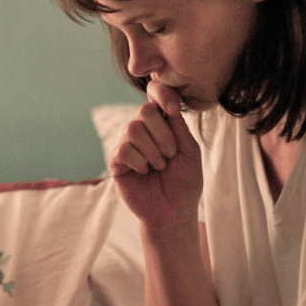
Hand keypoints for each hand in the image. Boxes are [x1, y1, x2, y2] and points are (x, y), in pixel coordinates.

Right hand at [109, 81, 203, 230]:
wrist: (174, 211)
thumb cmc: (185, 182)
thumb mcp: (189, 151)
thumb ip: (178, 126)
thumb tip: (167, 102)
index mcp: (162, 123)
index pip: (155, 95)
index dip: (161, 94)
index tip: (173, 109)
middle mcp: (143, 130)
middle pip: (144, 111)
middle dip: (162, 135)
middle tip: (170, 154)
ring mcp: (127, 144)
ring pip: (133, 129)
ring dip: (152, 151)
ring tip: (159, 166)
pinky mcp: (116, 161)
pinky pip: (123, 149)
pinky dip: (139, 161)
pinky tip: (144, 172)